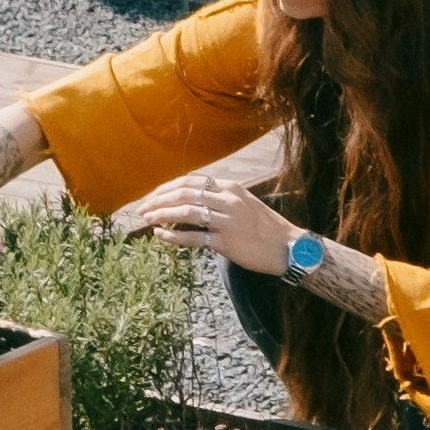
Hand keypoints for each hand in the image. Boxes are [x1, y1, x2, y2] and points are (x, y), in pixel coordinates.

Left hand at [124, 177, 298, 274]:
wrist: (287, 247)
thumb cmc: (264, 227)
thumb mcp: (242, 203)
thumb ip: (218, 199)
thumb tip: (188, 202)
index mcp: (230, 187)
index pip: (190, 181)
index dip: (166, 188)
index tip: (150, 197)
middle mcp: (228, 200)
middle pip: (183, 193)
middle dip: (158, 200)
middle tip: (142, 210)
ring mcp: (227, 220)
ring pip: (185, 212)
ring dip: (161, 215)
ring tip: (147, 220)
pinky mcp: (226, 241)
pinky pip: (194, 237)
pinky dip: (173, 236)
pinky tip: (161, 236)